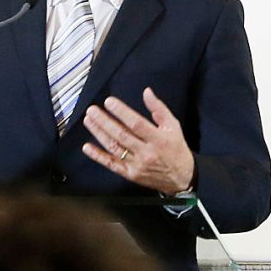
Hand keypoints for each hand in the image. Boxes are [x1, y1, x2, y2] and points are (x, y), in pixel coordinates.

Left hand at [81, 88, 195, 193]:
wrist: (182, 177)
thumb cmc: (176, 149)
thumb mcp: (173, 126)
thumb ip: (159, 109)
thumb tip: (147, 92)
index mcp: (158, 139)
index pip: (137, 124)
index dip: (121, 112)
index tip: (109, 102)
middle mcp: (147, 152)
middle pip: (121, 135)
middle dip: (104, 121)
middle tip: (92, 110)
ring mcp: (137, 165)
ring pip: (114, 148)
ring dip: (99, 134)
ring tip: (89, 121)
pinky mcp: (131, 174)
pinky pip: (112, 164)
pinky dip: (98, 156)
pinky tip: (87, 147)